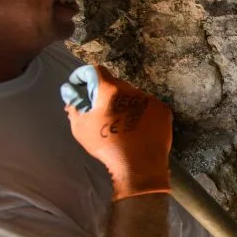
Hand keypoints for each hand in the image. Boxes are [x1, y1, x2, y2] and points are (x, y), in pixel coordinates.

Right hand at [61, 65, 172, 199]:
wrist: (140, 166)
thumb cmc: (106, 146)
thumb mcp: (81, 127)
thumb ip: (75, 106)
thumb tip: (72, 96)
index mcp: (110, 90)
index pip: (96, 70)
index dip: (86, 76)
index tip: (82, 85)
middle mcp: (132, 90)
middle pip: (116, 84)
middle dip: (106, 92)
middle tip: (100, 108)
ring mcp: (151, 100)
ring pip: (133, 95)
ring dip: (124, 102)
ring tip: (120, 121)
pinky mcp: (164, 110)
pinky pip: (148, 106)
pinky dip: (140, 111)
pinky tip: (137, 126)